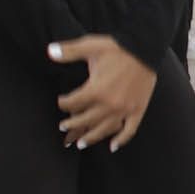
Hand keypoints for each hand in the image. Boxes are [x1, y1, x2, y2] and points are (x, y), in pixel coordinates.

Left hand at [49, 35, 158, 151]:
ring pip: (104, 130)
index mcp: (96, 90)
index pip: (73, 103)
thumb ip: (69, 51)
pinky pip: (129, 131)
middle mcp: (109, 104)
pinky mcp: (137, 110)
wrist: (145, 49)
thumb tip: (49, 51)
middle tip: (63, 127)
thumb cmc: (117, 48)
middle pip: (85, 120)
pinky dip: (121, 140)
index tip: (60, 102)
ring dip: (91, 138)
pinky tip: (112, 147)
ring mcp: (124, 110)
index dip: (63, 103)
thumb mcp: (90, 46)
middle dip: (72, 124)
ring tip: (80, 143)